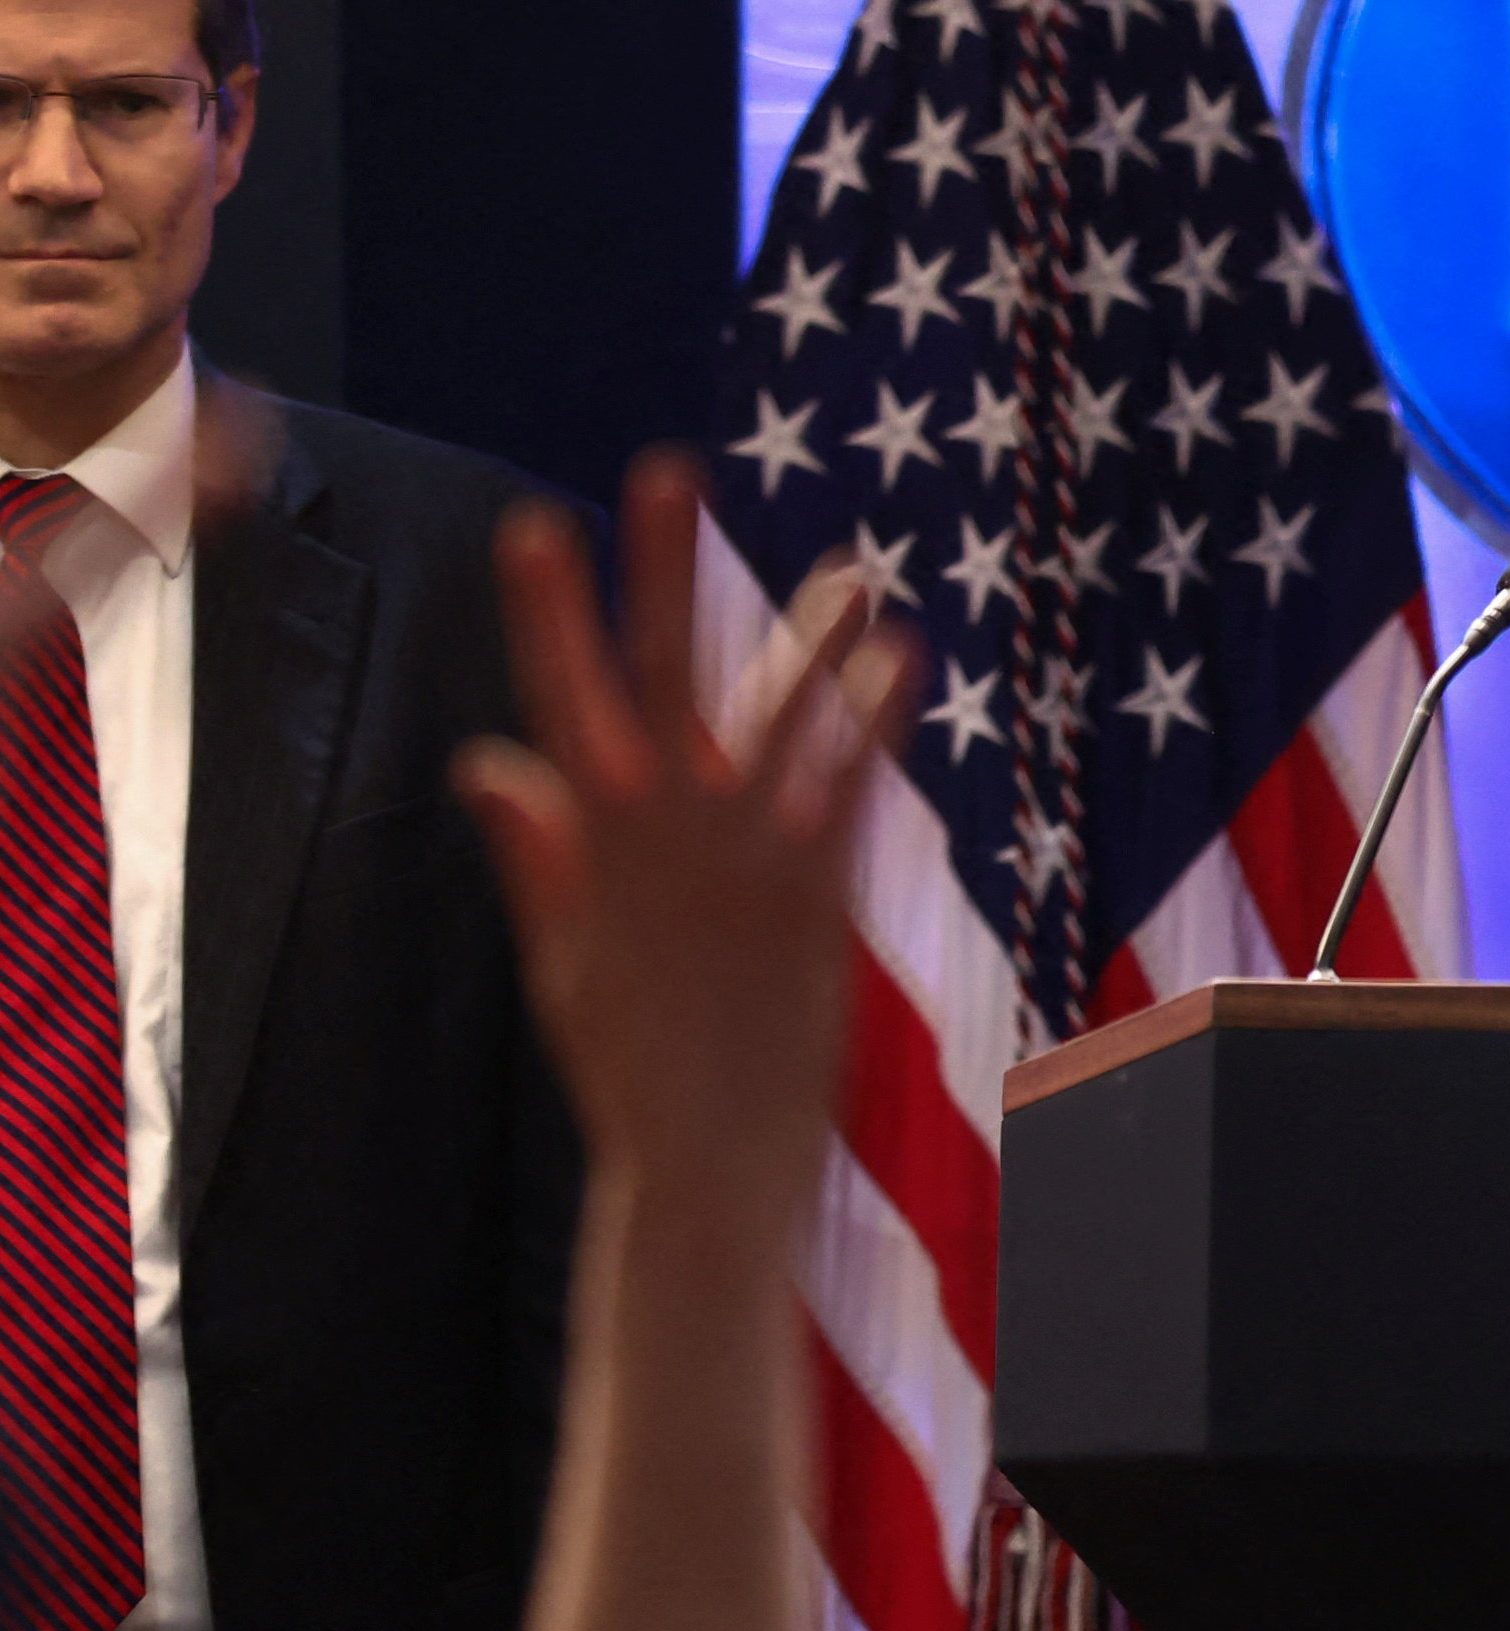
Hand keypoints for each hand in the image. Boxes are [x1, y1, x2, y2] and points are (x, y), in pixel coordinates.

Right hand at [455, 451, 916, 1223]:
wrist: (707, 1161)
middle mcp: (667, 835)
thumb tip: (484, 761)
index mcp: (593, 843)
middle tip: (666, 470)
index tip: (536, 523)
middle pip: (664, 675)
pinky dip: (874, 718)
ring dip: (812, 635)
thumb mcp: (563, 958)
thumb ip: (539, 856)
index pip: (562, 698)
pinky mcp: (818, 893)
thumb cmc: (631, 1063)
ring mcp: (746, 859)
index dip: (552, 610)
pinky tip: (904, 653)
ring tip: (853, 563)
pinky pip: (851, 784)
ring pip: (778, 718)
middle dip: (665, 571)